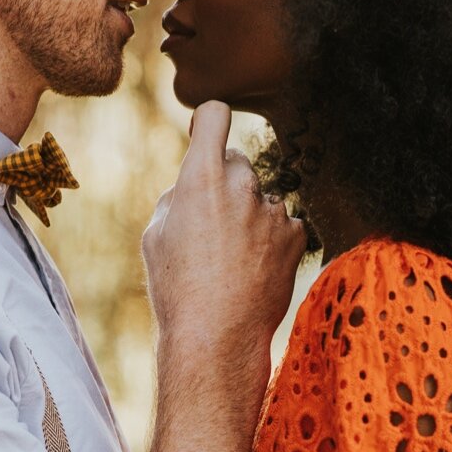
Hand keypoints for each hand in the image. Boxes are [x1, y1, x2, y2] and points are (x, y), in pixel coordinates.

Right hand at [142, 102, 304, 375]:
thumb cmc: (176, 288)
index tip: (204, 134)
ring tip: (232, 259)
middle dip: (225, 183)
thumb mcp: (155, 235)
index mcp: (200, 177)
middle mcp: (241, 185)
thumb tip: (192, 184)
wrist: (216, 337)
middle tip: (211, 225)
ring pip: (260, 198)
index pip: (214, 114)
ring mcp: (273, 210)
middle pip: (237, 162)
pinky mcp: (295, 235)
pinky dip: (272, 239)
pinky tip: (254, 268)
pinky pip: (284, 223)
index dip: (208, 122)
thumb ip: (178, 196)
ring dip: (250, 215)